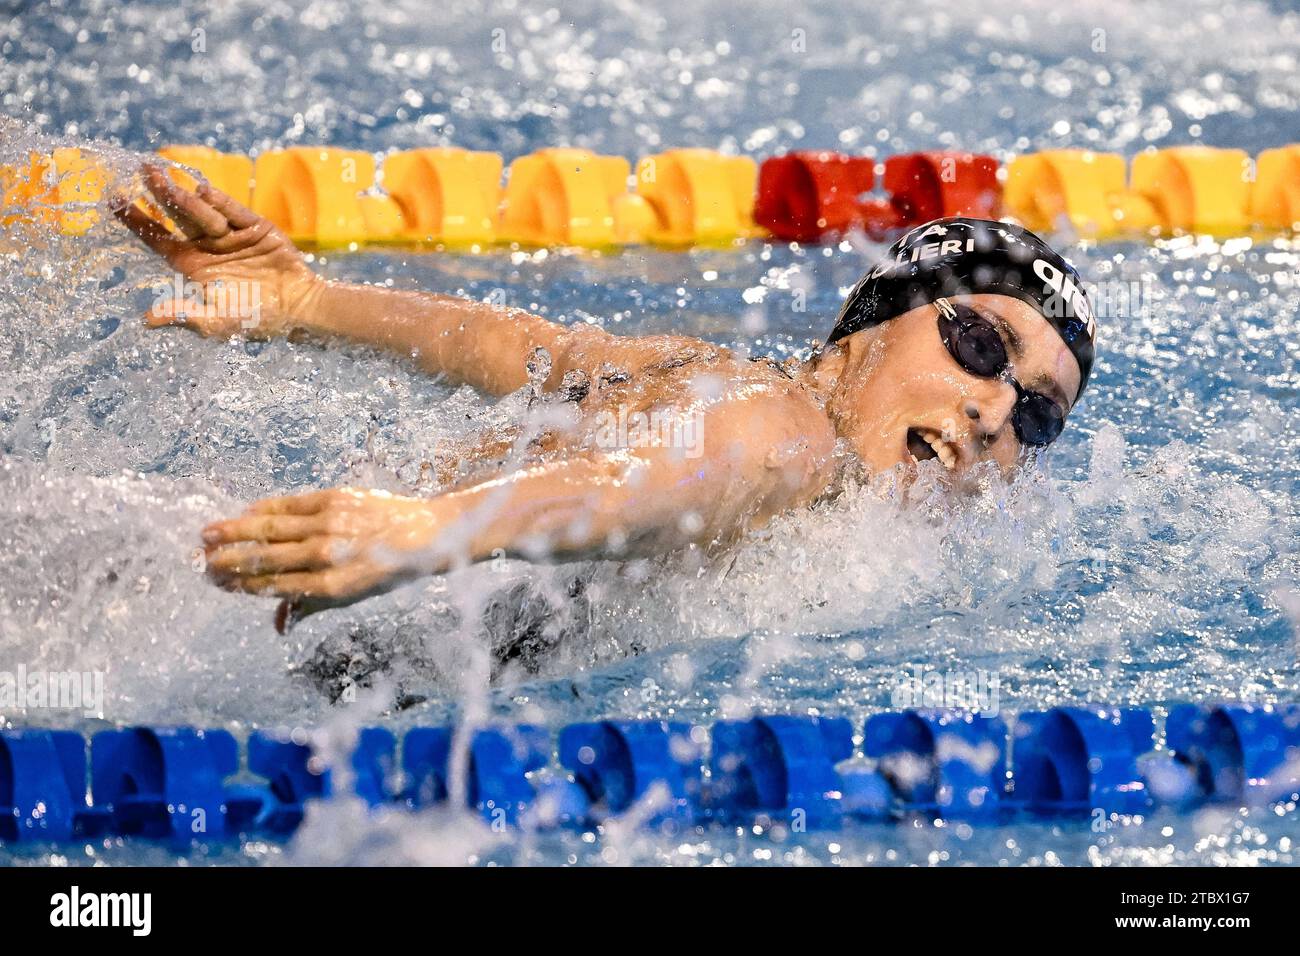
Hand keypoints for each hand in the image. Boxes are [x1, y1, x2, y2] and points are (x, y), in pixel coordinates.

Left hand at [113, 165, 320, 337]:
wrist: (299, 310)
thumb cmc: (256, 321)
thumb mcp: (216, 323)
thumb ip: (184, 315)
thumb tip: (146, 319)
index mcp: (191, 266)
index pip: (157, 237)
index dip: (135, 219)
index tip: (112, 199)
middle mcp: (207, 246)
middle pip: (177, 217)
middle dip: (159, 194)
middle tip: (144, 171)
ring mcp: (231, 235)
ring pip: (203, 213)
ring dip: (184, 198)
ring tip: (165, 181)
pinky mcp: (256, 228)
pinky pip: (235, 212)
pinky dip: (221, 202)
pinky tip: (203, 191)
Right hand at [201, 488, 445, 601]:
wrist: (424, 533)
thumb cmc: (385, 570)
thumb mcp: (352, 597)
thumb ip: (310, 606)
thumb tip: (279, 628)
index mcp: (331, 586)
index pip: (274, 586)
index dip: (241, 585)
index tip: (217, 582)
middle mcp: (328, 555)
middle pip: (266, 558)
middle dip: (230, 560)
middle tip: (202, 561)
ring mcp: (330, 524)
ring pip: (271, 528)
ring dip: (235, 532)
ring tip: (207, 534)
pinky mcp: (335, 498)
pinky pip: (290, 504)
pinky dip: (264, 509)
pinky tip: (245, 513)